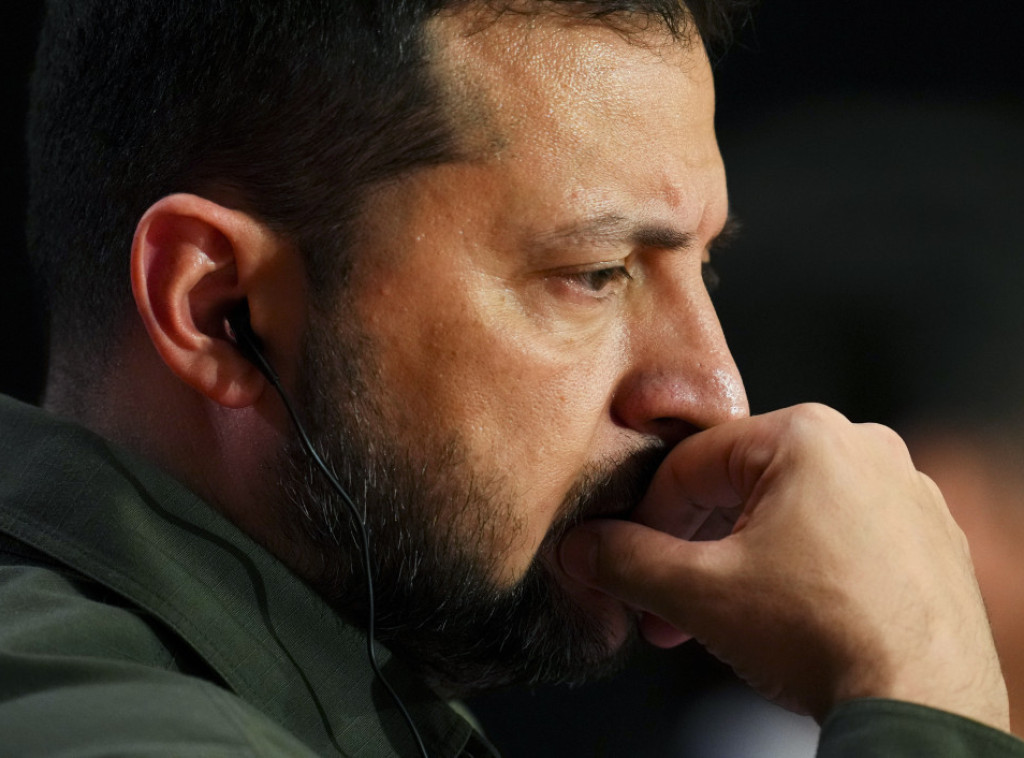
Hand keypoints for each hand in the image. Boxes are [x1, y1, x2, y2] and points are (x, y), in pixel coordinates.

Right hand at [560, 404, 1008, 728]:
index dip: (645, 516)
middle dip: (690, 552)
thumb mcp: (699, 592)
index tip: (625, 556)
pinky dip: (796, 569)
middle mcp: (863, 448)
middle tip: (664, 603)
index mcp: (807, 435)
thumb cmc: (830, 638)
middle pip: (738, 488)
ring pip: (787, 513)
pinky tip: (778, 616)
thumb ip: (626, 559)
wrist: (925, 708)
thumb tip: (585, 547)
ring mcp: (903, 492)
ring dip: (737, 564)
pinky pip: (838, 536)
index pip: (690, 464)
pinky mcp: (927, 538)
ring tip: (714, 619)